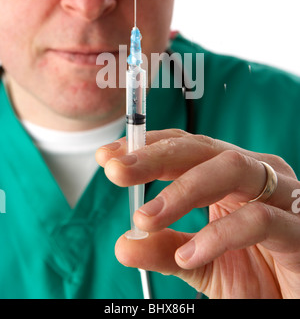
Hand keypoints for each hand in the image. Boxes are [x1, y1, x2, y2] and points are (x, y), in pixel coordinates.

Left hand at [96, 129, 299, 298]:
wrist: (292, 304)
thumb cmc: (255, 278)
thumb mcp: (199, 263)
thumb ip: (164, 249)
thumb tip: (123, 244)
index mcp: (231, 176)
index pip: (186, 146)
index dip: (147, 147)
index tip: (107, 157)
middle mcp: (256, 175)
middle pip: (203, 147)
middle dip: (156, 156)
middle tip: (116, 170)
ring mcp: (282, 197)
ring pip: (231, 168)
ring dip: (182, 189)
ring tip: (145, 218)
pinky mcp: (298, 229)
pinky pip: (257, 220)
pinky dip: (217, 235)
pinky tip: (187, 256)